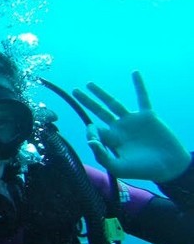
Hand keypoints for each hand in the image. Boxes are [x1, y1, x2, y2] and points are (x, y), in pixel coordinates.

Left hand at [73, 71, 189, 182]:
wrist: (169, 167)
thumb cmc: (143, 171)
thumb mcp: (119, 168)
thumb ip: (102, 156)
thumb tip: (90, 141)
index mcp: (111, 141)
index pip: (95, 131)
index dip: (90, 131)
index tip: (92, 134)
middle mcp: (119, 128)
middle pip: (99, 112)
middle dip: (87, 102)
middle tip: (74, 91)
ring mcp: (132, 121)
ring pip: (113, 103)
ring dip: (101, 93)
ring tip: (88, 84)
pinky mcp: (147, 116)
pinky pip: (142, 97)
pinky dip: (139, 85)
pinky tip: (134, 73)